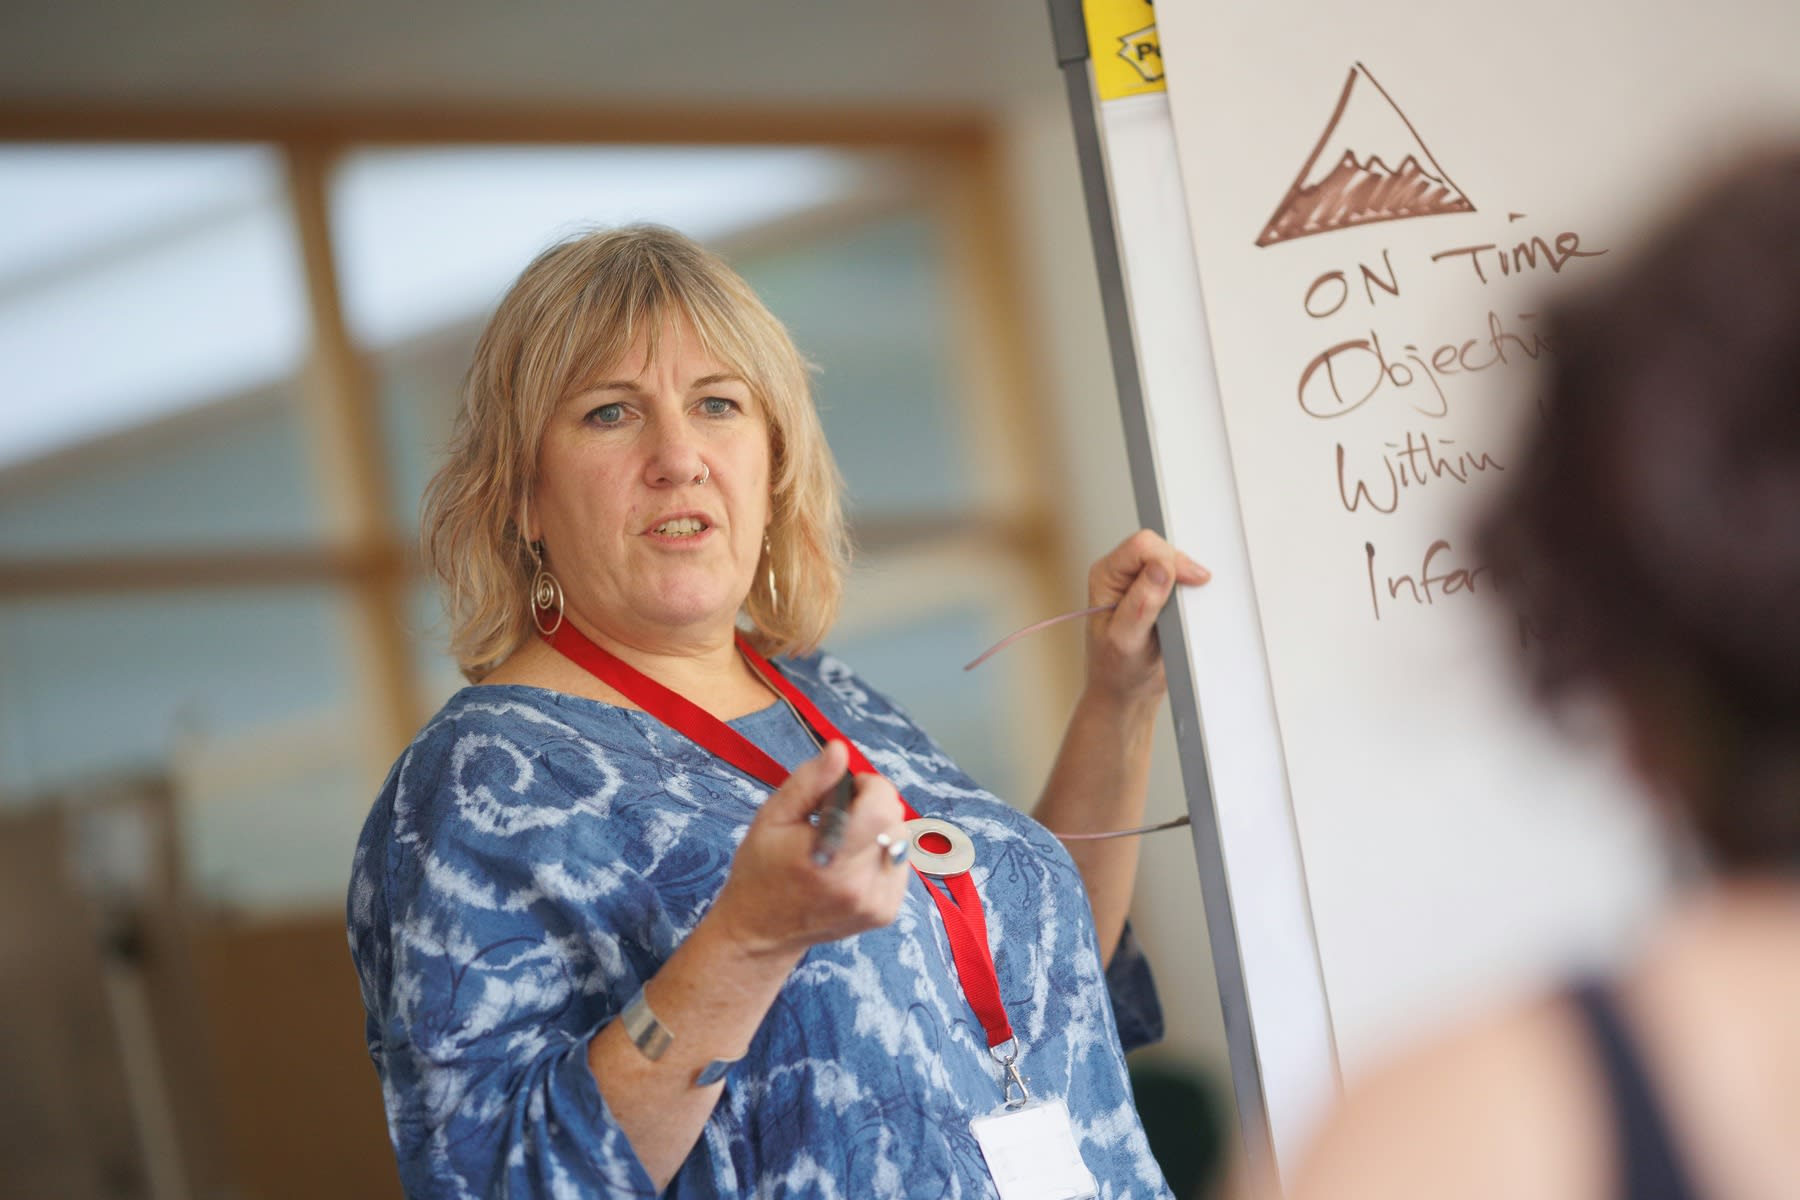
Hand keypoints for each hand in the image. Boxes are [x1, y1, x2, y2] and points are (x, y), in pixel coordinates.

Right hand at [710, 741, 911, 960]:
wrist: (761, 933)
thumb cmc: (761, 870)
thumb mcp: (772, 817)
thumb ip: (810, 781)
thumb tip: (840, 749)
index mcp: (830, 859)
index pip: (882, 806)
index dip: (869, 786)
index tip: (846, 790)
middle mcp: (860, 885)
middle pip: (896, 821)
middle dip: (873, 806)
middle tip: (837, 816)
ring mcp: (877, 903)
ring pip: (902, 841)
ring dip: (879, 831)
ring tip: (843, 843)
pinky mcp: (885, 912)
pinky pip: (900, 865)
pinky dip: (882, 855)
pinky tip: (851, 863)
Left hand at [1083, 530, 1209, 709]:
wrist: (1126, 691)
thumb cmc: (1116, 670)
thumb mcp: (1126, 641)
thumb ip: (1141, 604)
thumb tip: (1159, 570)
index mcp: (1105, 576)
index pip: (1141, 546)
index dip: (1167, 560)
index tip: (1186, 582)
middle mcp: (1121, 574)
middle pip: (1160, 547)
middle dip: (1178, 569)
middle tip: (1185, 603)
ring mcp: (1140, 582)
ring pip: (1173, 560)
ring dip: (1185, 580)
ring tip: (1182, 611)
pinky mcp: (1157, 592)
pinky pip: (1180, 577)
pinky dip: (1189, 591)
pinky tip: (1186, 611)